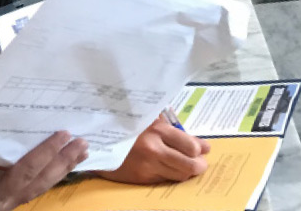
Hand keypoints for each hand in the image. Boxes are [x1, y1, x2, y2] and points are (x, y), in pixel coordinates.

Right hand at [0, 131, 88, 210]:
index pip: (28, 168)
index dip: (46, 151)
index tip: (63, 134)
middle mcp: (11, 198)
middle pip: (44, 179)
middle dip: (64, 161)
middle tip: (82, 143)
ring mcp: (15, 201)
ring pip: (45, 185)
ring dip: (64, 168)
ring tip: (82, 153)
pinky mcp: (16, 198)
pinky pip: (39, 186)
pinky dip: (54, 174)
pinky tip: (65, 165)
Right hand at [95, 117, 210, 183]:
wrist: (98, 141)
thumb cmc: (127, 126)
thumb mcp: (150, 120)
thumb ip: (174, 130)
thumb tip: (201, 145)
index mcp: (158, 129)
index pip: (192, 146)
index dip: (200, 149)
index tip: (202, 150)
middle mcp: (154, 149)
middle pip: (191, 165)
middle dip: (199, 165)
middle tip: (198, 163)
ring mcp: (148, 166)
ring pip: (180, 176)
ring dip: (185, 172)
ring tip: (183, 165)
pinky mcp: (141, 178)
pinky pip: (165, 180)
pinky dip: (169, 175)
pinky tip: (164, 168)